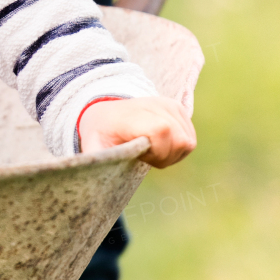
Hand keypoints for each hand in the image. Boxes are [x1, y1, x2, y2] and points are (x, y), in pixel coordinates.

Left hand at [78, 95, 195, 167]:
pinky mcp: (179, 109)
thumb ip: (95, 160)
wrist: (106, 111)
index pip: (162, 131)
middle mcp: (156, 105)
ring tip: (152, 150)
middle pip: (180, 141)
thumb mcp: (93, 147)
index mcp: (134, 115)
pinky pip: (190, 138)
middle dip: (165, 157)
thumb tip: (88, 173)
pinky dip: (178, 148)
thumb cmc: (101, 133)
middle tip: (146, 155)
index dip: (157, 152)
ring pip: (187, 142)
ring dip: (172, 154)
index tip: (141, 154)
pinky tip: (160, 145)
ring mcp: (170, 105)